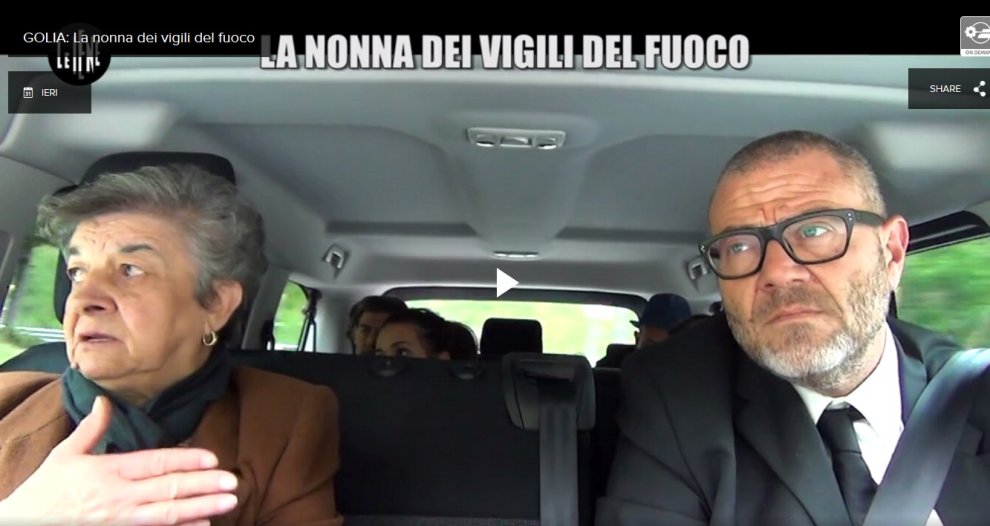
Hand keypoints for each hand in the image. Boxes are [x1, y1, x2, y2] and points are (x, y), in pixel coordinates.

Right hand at [0, 395, 237, 524]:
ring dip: (201, 508)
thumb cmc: (45, 491)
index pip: (156, 463)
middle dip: (204, 485)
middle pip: (169, 490)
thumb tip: (106, 400)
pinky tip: (203, 525)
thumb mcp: (65, 455)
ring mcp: (121, 522)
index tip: (212, 458)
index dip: (186, 460)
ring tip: (227, 503)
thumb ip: (92, 428)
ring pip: (168, 515)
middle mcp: (119, 498)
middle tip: (232, 481)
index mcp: (109, 472)